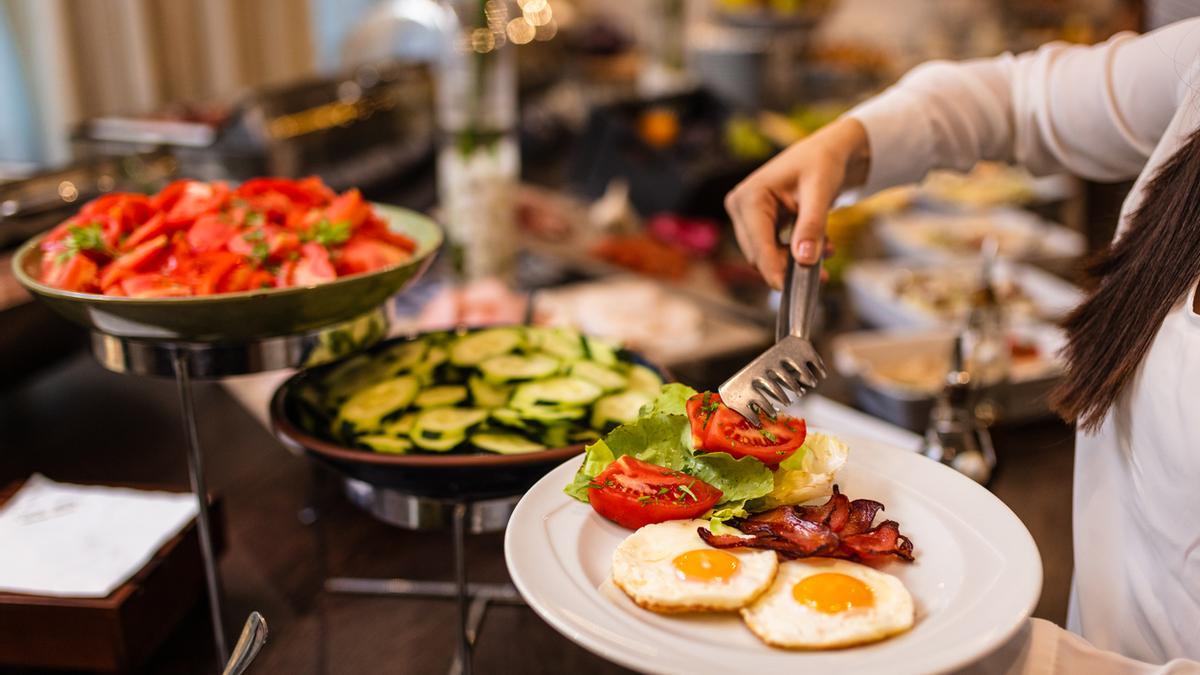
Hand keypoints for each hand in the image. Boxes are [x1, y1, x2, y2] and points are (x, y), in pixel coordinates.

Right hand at [724, 117, 869, 288]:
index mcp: (749, 197)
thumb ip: (811, 226)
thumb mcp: (820, 192)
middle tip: (824, 271)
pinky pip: (773, 249)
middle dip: (790, 266)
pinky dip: (795, 253)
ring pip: (766, 256)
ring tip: (828, 250)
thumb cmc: (823, 161)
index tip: (792, 291)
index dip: (774, 270)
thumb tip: (804, 260)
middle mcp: (741, 206)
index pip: (758, 246)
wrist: (831, 151)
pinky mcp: (758, 222)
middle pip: (759, 255)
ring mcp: (748, 215)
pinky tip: (820, 246)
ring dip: (795, 260)